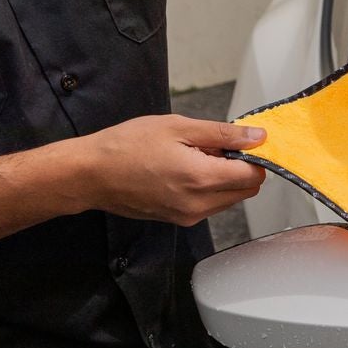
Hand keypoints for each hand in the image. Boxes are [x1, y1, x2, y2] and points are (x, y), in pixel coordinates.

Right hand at [72, 115, 267, 224]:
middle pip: (246, 190)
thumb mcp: (177, 128)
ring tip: (192, 157)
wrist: (90, 174)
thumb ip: (223, 134)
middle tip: (212, 147)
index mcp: (202, 179)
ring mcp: (188, 216)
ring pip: (229, 198)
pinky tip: (183, 170)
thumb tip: (257, 137)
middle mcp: (199, 204)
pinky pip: (209, 205)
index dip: (253, 156)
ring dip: (223, 178)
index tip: (240, 142)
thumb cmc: (126, 147)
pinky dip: (207, 188)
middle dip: (239, 167)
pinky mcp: (179, 220)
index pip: (255, 175)